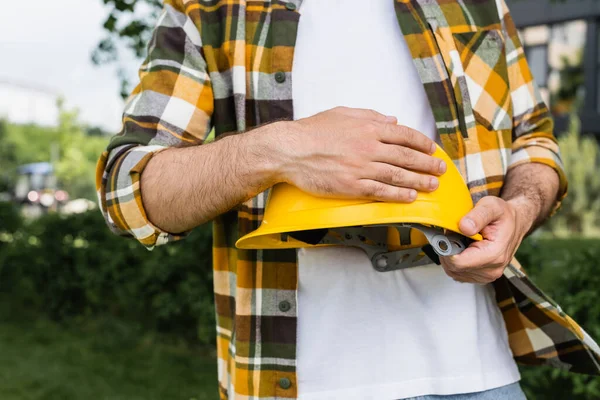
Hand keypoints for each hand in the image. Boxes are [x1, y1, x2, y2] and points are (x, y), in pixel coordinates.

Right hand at [274, 107, 446, 202]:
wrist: (290, 150)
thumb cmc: (312, 131)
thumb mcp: (342, 113)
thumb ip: (369, 115)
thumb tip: (392, 119)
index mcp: (368, 128)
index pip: (404, 135)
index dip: (422, 143)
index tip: (432, 150)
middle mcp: (369, 147)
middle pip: (407, 156)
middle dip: (428, 164)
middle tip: (440, 170)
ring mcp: (361, 168)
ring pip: (398, 176)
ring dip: (419, 181)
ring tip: (432, 186)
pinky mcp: (352, 186)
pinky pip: (381, 191)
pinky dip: (398, 195)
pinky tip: (409, 197)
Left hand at [439, 196, 535, 283]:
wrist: (514, 224)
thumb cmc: (503, 215)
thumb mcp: (492, 206)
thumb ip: (478, 215)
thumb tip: (464, 227)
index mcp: (494, 254)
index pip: (458, 263)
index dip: (447, 248)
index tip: (448, 234)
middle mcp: (492, 269)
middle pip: (453, 268)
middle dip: (448, 250)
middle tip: (454, 234)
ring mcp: (486, 275)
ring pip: (453, 271)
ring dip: (450, 255)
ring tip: (460, 240)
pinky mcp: (481, 276)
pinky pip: (458, 273)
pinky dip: (454, 260)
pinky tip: (462, 248)